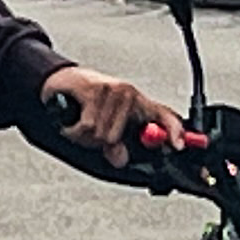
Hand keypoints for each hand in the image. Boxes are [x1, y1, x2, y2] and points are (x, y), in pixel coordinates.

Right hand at [42, 66, 175, 165]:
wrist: (62, 79)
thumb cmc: (87, 100)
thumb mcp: (105, 124)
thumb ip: (115, 143)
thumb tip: (120, 159)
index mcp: (137, 102)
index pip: (163, 115)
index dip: (173, 130)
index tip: (178, 145)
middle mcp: (129, 94)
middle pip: (117, 138)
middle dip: (98, 142)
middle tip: (87, 129)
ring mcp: (113, 91)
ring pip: (101, 135)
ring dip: (83, 136)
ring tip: (79, 120)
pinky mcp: (95, 90)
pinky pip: (87, 127)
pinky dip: (73, 130)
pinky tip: (71, 120)